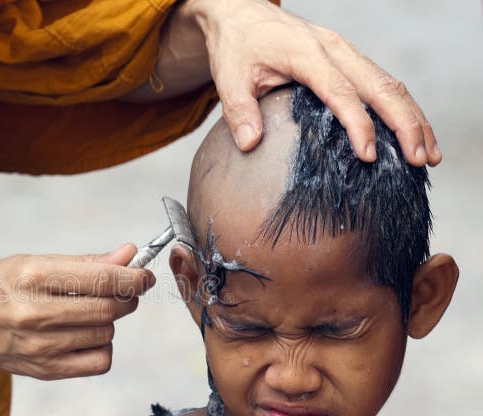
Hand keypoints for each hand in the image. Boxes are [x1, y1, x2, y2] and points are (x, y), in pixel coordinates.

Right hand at [0, 244, 153, 379]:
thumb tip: (130, 255)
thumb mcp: (34, 261)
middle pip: (108, 309)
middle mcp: (33, 312)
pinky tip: (86, 336)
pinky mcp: (43, 371)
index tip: (143, 274)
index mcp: (31, 276)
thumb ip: (85, 262)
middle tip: (123, 290)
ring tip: (91, 311)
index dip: (133, 277)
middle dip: (126, 297)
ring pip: (106, 334)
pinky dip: (102, 347)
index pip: (101, 279)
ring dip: (109, 321)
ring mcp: (38, 346)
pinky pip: (98, 362)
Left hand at [125, 0, 439, 166]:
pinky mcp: (348, 59)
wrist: (242, 15)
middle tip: (419, 160)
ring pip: (390, 84)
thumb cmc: (237, 46)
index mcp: (306, 53)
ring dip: (412, 119)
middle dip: (404, 124)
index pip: (340, 91)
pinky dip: (402, 109)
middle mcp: (334, 49)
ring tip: (428, 155)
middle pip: (380, 86)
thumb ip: (237, 110)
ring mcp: (345, 52)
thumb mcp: (228, 77)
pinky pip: (383, 83)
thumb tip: (249, 144)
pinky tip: (414, 134)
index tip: (369, 155)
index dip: (358, 124)